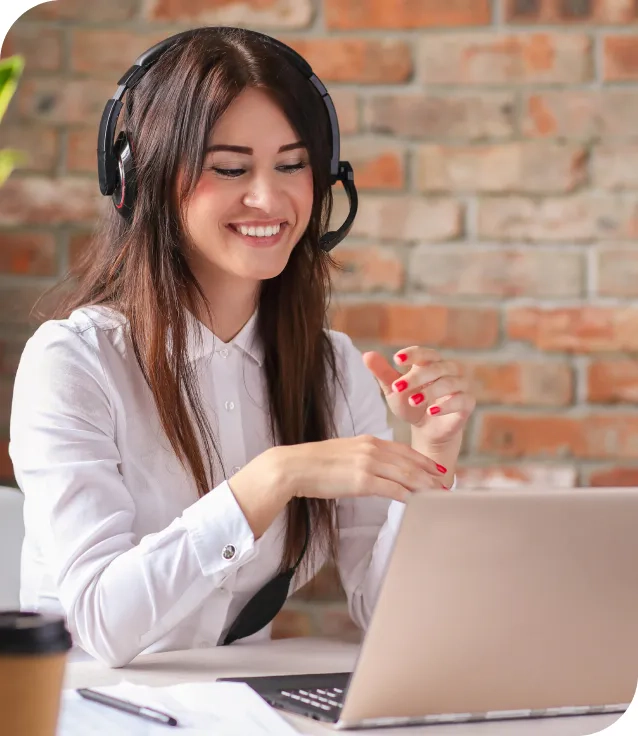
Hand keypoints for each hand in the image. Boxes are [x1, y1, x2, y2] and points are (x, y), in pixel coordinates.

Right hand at [277, 436, 448, 502]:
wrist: (294, 466)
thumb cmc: (314, 464)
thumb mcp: (344, 453)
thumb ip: (363, 458)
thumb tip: (375, 470)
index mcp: (368, 441)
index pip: (403, 450)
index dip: (423, 460)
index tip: (436, 469)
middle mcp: (371, 449)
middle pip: (409, 462)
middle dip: (430, 475)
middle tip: (446, 485)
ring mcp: (368, 464)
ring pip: (406, 475)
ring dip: (425, 486)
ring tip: (438, 495)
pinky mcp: (362, 481)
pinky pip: (392, 489)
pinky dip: (408, 496)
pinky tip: (417, 502)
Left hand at [362, 347, 474, 446]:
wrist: (426, 430)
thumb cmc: (411, 405)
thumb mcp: (394, 390)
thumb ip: (382, 372)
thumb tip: (366, 355)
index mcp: (431, 362)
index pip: (424, 352)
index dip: (412, 354)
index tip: (396, 359)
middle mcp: (449, 370)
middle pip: (436, 366)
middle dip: (416, 377)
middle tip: (398, 387)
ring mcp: (460, 385)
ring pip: (449, 382)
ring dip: (430, 391)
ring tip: (413, 401)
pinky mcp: (467, 403)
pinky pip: (462, 400)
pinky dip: (446, 405)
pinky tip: (431, 411)